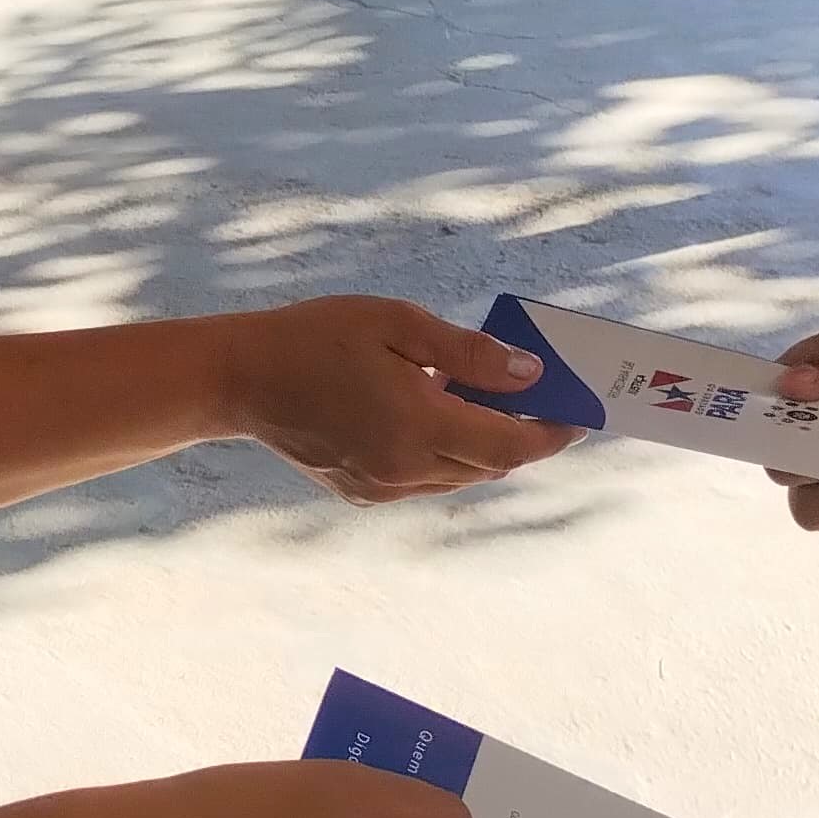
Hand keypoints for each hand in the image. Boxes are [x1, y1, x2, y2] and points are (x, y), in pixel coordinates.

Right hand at [214, 298, 578, 502]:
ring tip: (482, 400)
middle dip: (522, 436)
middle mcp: (406, 470)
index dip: (552, 434)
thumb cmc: (317, 337)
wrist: (241, 378)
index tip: (578, 416)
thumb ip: (469, 354)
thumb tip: (529, 375)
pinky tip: (431, 414)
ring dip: (481, 446)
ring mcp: (382, 487)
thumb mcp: (398, 325)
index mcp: (420, 427)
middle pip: (490, 465)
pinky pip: (423, 480)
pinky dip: (443, 454)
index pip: (511, 446)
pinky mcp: (361, 492)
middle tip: (538, 399)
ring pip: (458, 477)